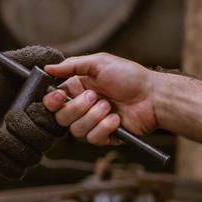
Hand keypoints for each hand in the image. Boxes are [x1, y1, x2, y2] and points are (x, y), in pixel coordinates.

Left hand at [0, 45, 64, 177]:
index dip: (49, 117)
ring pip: (33, 157)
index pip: (61, 122)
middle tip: (10, 115)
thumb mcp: (10, 62)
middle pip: (48, 141)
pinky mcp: (5, 160)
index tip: (34, 105)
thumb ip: (37, 56)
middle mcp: (35, 131)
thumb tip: (61, 58)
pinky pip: (14, 170)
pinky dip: (4, 158)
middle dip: (27, 128)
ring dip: (13, 141)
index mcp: (43, 111)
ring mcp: (20, 147)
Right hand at [41, 53, 161, 145]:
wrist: (154, 96)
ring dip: (94, 117)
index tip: (59, 96)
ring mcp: (93, 122)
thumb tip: (47, 68)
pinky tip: (117, 119)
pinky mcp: (106, 136)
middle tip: (96, 97)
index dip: (52, 101)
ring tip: (110, 107)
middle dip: (77, 108)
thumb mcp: (99, 63)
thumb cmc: (130, 76)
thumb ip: (71, 65)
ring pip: (76, 130)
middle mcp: (82, 107)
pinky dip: (104, 128)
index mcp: (77, 89)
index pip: (52, 101)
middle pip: (61, 117)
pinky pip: (93, 139)